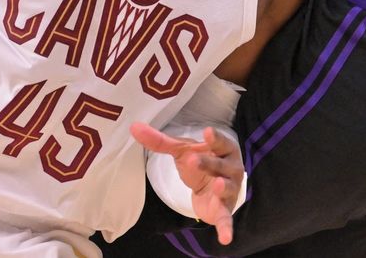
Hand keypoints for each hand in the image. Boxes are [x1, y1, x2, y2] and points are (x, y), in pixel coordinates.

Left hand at [131, 121, 243, 244]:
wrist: (210, 188)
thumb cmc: (200, 162)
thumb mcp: (181, 151)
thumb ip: (160, 141)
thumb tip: (134, 127)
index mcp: (223, 149)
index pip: (221, 142)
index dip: (215, 138)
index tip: (207, 132)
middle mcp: (231, 169)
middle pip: (220, 165)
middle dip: (208, 162)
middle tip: (191, 159)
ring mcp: (229, 190)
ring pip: (225, 187)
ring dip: (221, 186)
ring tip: (216, 184)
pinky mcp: (224, 210)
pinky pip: (226, 219)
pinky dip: (226, 228)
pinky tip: (225, 238)